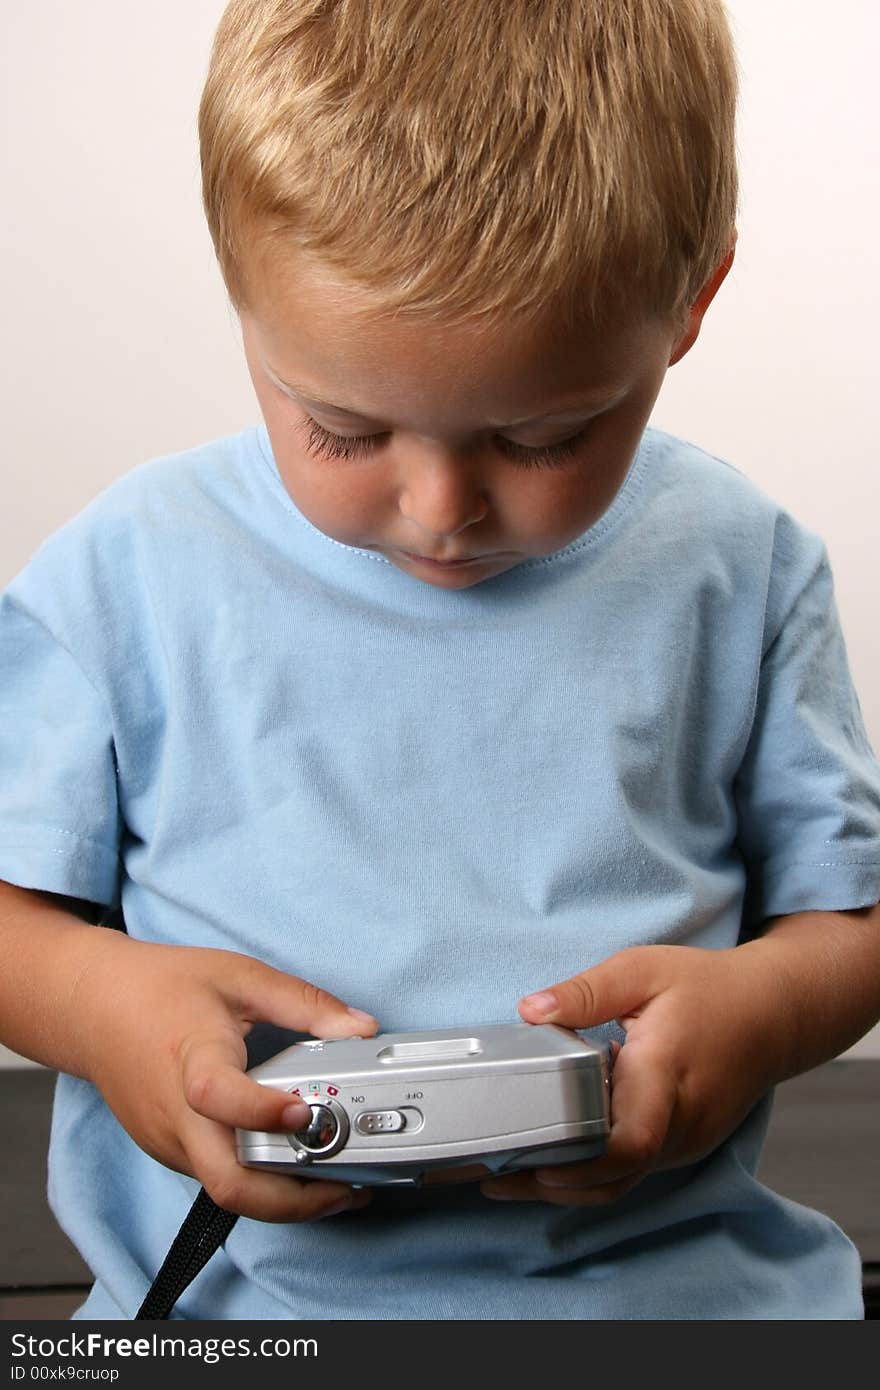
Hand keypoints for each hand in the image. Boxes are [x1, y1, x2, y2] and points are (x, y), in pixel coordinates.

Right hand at [73, 933, 378, 1221]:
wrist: (92, 1006)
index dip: (265, 1112)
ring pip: (226, 1191)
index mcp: (192, 1059)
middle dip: (294, 1200)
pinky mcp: (169, 1152)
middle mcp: (176, 1114)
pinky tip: (293, 1163)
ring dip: (282, 1198)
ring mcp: (169, 1141)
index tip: (306, 1110)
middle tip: (347, 1189)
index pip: (221, 1098)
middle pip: (229, 1184)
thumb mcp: (240, 977)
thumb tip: (362, 1029)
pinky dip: (259, 1182)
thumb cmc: (164, 987)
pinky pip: (217, 1179)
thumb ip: (305, 1003)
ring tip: (336, 1182)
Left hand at [481, 943, 786, 1205]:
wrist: (772, 1014)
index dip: (581, 1161)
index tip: (531, 1159)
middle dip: (551, 1182)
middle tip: (492, 1175)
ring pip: (622, 1182)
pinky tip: (552, 1160)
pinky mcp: (682, 1147)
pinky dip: (591, 1175)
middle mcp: (679, 1121)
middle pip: (615, 1175)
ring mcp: (686, 1142)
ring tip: (506, 1176)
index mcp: (665, 1073)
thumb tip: (530, 1010)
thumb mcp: (642, 970)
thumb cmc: (708, 989)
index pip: (631, 1140)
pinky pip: (633, 1172)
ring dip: (566, 1185)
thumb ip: (585, 992)